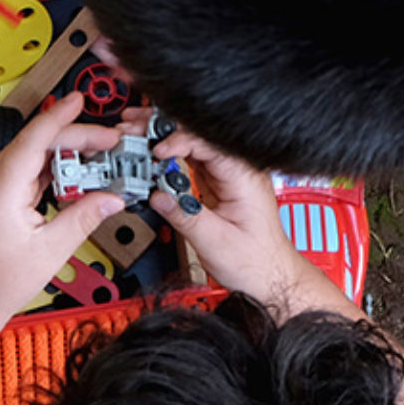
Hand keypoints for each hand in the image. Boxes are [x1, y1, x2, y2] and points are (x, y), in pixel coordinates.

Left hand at [0, 96, 123, 324]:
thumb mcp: (50, 249)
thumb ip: (83, 218)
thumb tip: (111, 198)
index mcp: (1, 185)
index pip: (36, 137)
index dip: (62, 115)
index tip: (81, 100)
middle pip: (39, 143)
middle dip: (76, 138)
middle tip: (110, 142)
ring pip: (33, 156)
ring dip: (66, 155)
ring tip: (99, 158)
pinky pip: (26, 172)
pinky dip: (51, 171)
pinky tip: (74, 176)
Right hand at [146, 127, 332, 313]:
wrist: (269, 276)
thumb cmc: (255, 261)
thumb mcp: (214, 242)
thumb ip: (185, 216)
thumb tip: (157, 196)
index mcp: (244, 177)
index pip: (208, 143)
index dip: (179, 140)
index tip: (156, 152)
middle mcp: (238, 170)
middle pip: (198, 136)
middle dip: (165, 129)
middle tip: (134, 127)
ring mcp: (227, 174)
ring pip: (192, 144)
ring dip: (164, 138)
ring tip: (136, 132)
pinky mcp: (218, 182)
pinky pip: (191, 160)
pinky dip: (170, 155)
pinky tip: (152, 152)